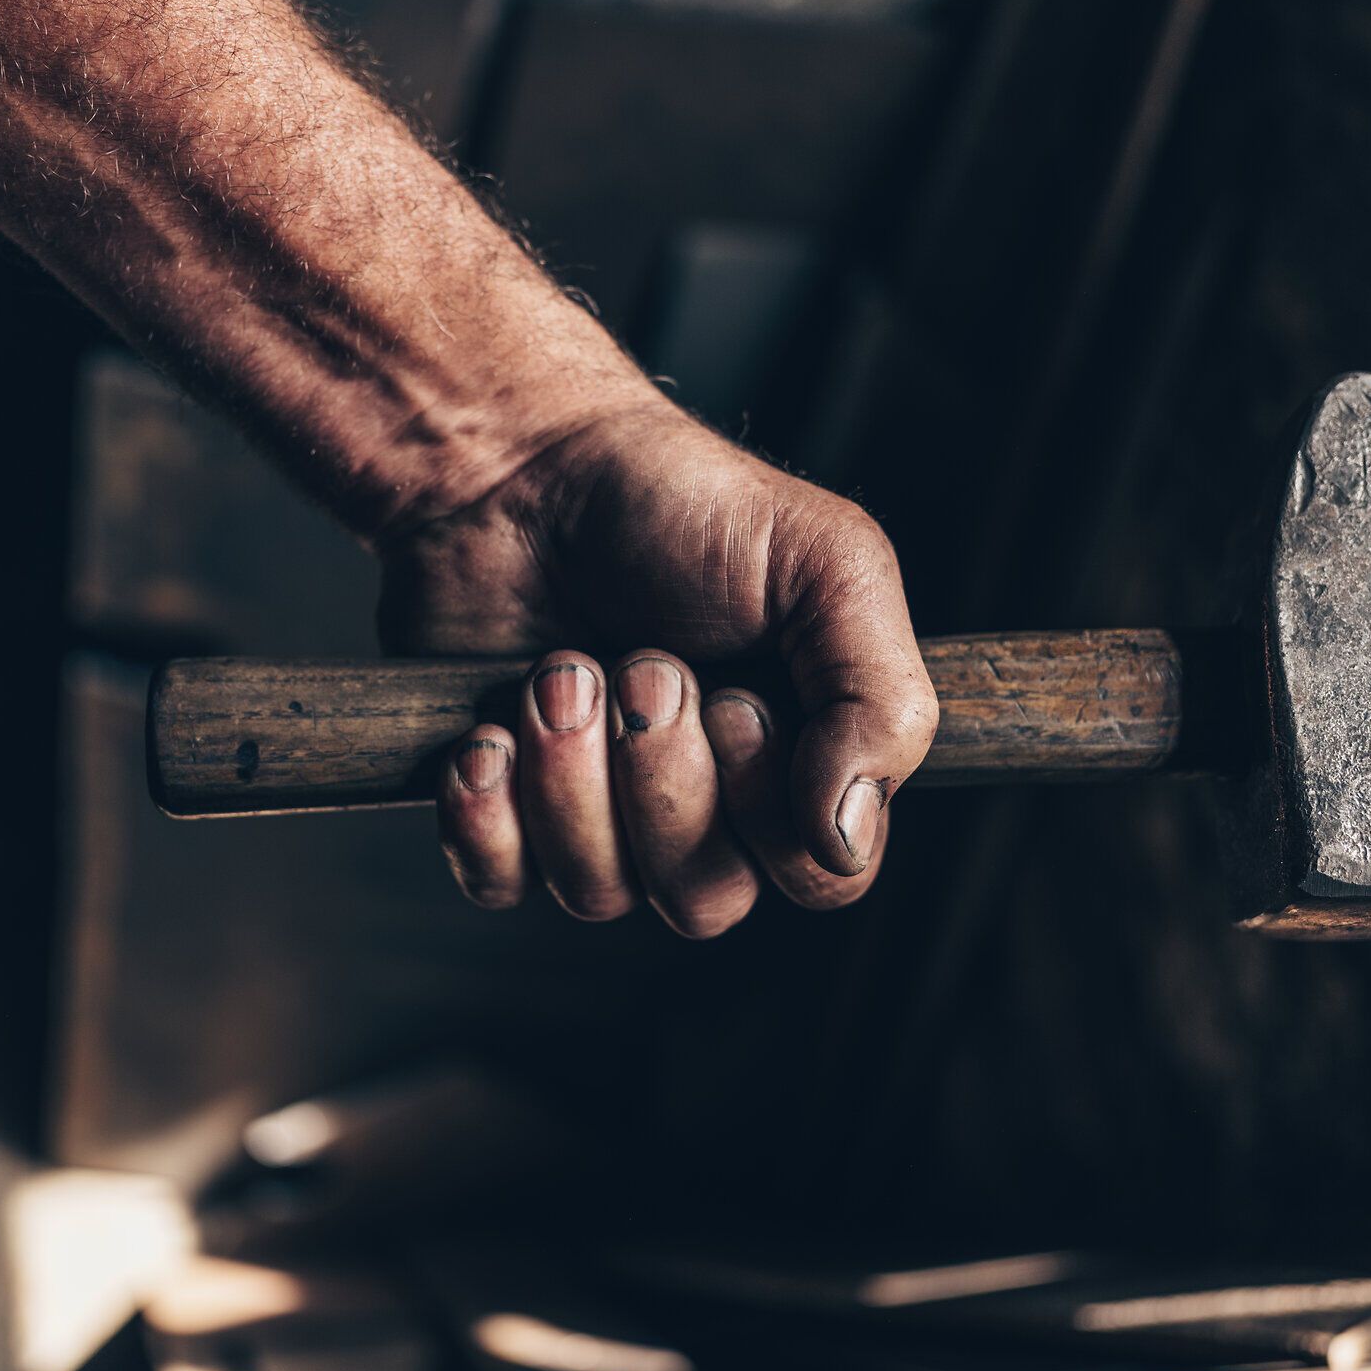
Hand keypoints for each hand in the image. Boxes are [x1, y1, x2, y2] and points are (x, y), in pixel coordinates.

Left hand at [377, 405, 938, 937]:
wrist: (525, 468)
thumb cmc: (684, 508)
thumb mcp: (830, 566)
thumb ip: (882, 700)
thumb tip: (847, 839)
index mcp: (798, 766)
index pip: (818, 879)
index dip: (768, 810)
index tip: (734, 701)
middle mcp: (703, 814)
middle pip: (704, 901)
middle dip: (662, 776)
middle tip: (640, 664)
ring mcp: (597, 823)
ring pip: (598, 894)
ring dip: (571, 770)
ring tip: (559, 668)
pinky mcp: (501, 818)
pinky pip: (500, 883)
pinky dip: (487, 808)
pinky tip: (489, 728)